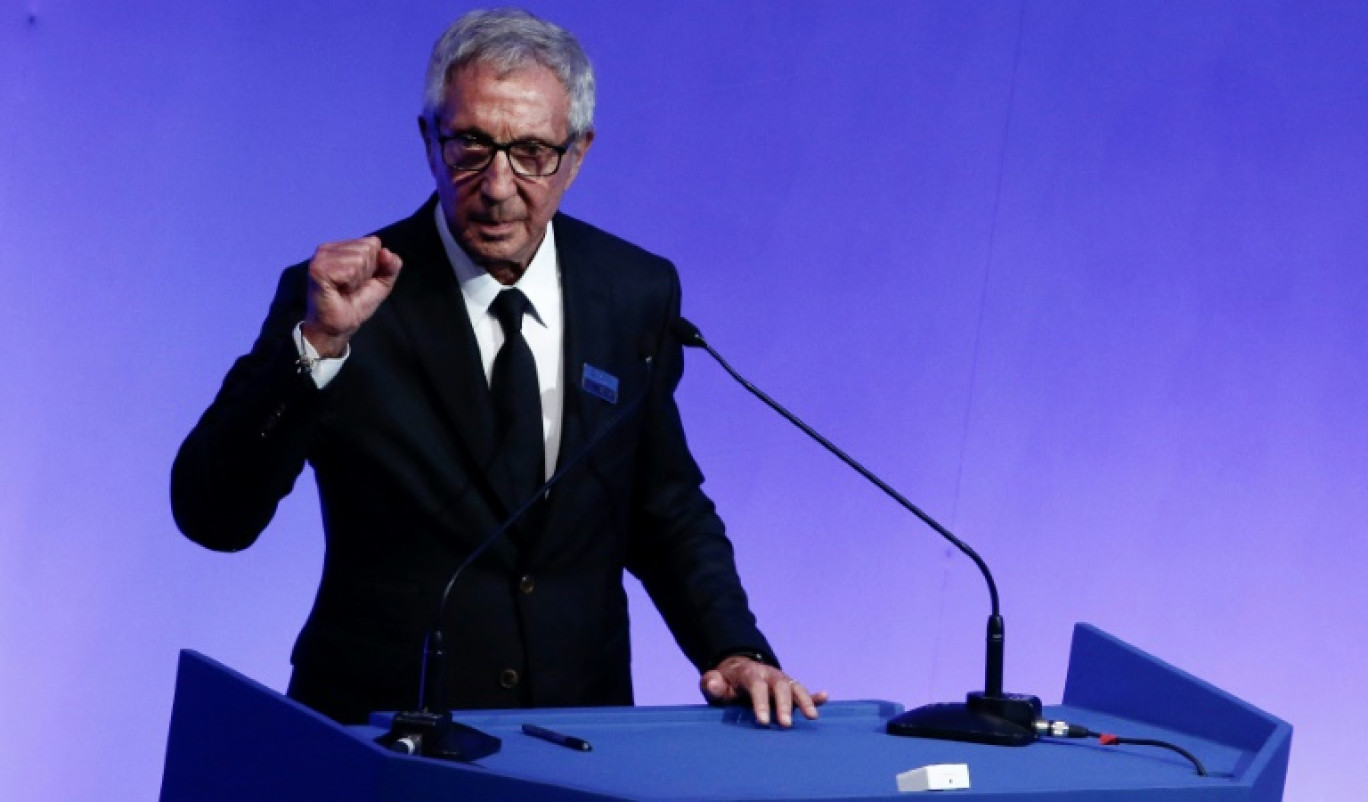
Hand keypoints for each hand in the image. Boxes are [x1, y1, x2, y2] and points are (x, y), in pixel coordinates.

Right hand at [302, 236, 402, 356]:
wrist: (339, 327)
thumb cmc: (356, 304)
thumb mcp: (382, 282)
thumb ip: (391, 266)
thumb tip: (387, 252)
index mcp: (341, 247)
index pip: (373, 243)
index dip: (374, 266)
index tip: (360, 280)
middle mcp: (329, 248)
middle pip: (367, 249)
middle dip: (365, 273)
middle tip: (350, 287)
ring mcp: (321, 257)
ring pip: (359, 258)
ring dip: (356, 280)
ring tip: (344, 289)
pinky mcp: (318, 268)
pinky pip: (349, 269)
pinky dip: (349, 284)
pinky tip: (338, 290)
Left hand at [700, 655, 827, 726]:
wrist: (738, 671)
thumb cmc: (726, 684)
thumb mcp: (715, 682)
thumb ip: (712, 684)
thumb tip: (713, 684)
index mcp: (750, 673)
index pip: (757, 687)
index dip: (760, 703)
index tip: (763, 722)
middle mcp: (770, 675)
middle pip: (781, 687)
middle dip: (784, 706)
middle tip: (786, 725)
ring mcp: (782, 681)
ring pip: (796, 688)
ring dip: (805, 701)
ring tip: (812, 717)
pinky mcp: (790, 689)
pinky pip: (804, 691)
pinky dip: (815, 695)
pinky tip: (825, 697)